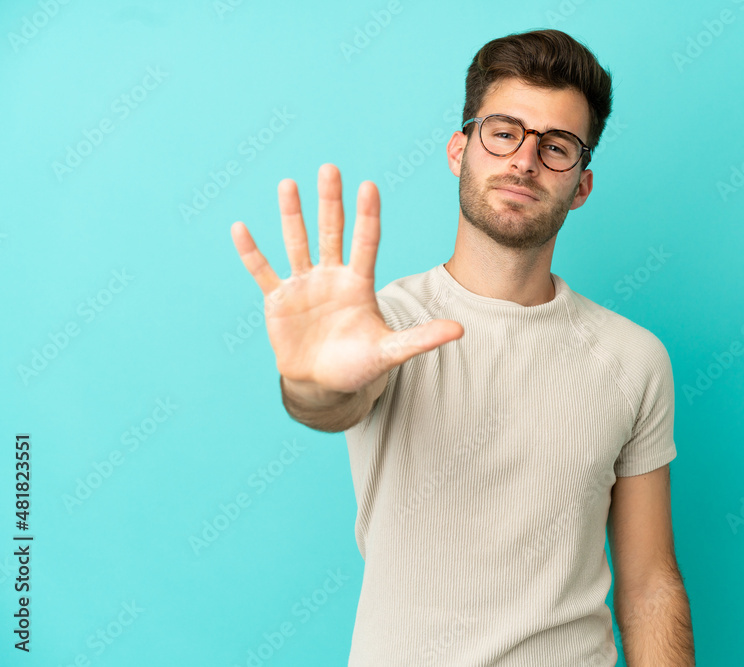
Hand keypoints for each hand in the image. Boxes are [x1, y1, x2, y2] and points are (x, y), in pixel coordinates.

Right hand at [230, 164, 463, 394]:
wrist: (323, 384)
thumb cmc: (359, 365)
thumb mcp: (391, 352)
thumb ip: (421, 339)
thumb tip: (460, 331)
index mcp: (359, 283)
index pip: (366, 242)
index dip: (367, 216)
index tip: (369, 186)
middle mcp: (331, 276)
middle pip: (331, 232)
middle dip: (330, 201)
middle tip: (330, 168)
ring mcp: (303, 284)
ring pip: (297, 242)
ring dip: (291, 215)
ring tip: (288, 184)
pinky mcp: (278, 299)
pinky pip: (262, 271)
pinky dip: (251, 252)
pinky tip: (240, 228)